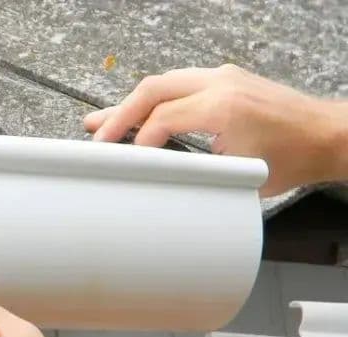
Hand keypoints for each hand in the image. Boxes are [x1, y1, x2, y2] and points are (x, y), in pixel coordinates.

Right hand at [84, 64, 347, 195]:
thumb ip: (194, 170)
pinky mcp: (227, 80)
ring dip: (132, 104)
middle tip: (95, 136)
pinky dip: (154, 100)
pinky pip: (179, 84)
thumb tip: (156, 177)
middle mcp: (221, 83)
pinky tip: (136, 112)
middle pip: (153, 89)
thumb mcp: (238, 174)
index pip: (161, 118)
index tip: (122, 163)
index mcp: (222, 105)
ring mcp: (224, 77)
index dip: (136, 142)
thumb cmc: (292, 158)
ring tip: (100, 122)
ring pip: (163, 83)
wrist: (327, 136)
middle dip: (119, 114)